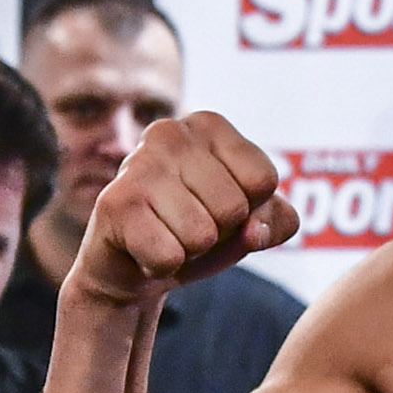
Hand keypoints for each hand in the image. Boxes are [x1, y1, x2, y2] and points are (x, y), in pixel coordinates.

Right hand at [68, 111, 298, 305]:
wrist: (132, 266)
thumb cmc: (197, 231)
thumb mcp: (250, 223)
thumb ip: (276, 221)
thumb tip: (254, 230)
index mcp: (208, 125)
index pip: (263, 179)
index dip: (249, 210)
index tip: (217, 207)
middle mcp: (171, 133)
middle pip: (234, 208)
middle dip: (218, 233)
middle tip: (187, 226)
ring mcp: (138, 164)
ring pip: (202, 235)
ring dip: (189, 251)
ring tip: (166, 236)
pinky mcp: (115, 203)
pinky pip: (168, 256)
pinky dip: (162, 266)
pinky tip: (144, 249)